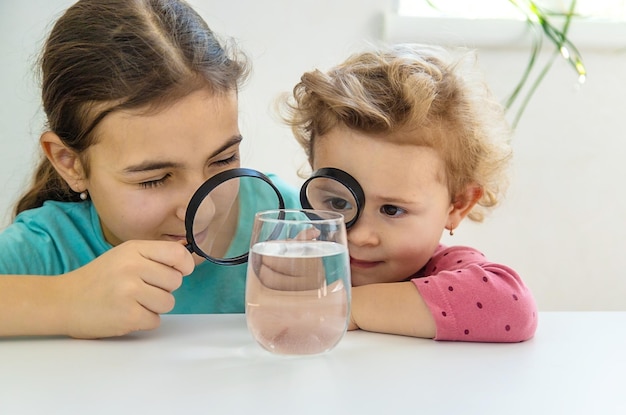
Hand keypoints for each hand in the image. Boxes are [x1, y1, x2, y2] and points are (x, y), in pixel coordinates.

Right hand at [59, 240, 193, 338]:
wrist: (63, 301)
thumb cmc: (98, 279)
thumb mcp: (124, 256)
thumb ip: (153, 256)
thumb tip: (187, 258)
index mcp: (134, 249)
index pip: (178, 254)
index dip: (185, 265)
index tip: (180, 271)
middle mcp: (133, 267)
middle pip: (176, 281)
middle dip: (164, 289)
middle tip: (143, 290)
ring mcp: (130, 291)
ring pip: (168, 302)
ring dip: (155, 307)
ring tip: (133, 302)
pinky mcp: (128, 315)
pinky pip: (155, 320)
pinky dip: (144, 321)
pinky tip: (126, 313)